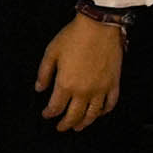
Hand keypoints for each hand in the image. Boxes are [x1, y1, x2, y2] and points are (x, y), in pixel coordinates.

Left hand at [34, 12, 125, 132]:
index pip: (55, 107)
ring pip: (92, 114)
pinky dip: (104, 111)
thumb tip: (39, 88)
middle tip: (61, 127)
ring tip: (79, 127)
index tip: (46, 114)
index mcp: (66, 84)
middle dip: (65, 124)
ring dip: (84, 123)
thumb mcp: (51, 52)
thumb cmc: (75, 36)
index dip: (49, 113)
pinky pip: (110, 104)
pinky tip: (99, 113)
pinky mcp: (113, 83)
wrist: (99, 26)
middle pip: (73, 116)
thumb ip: (44, 73)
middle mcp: (84, 91)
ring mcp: (100, 89)